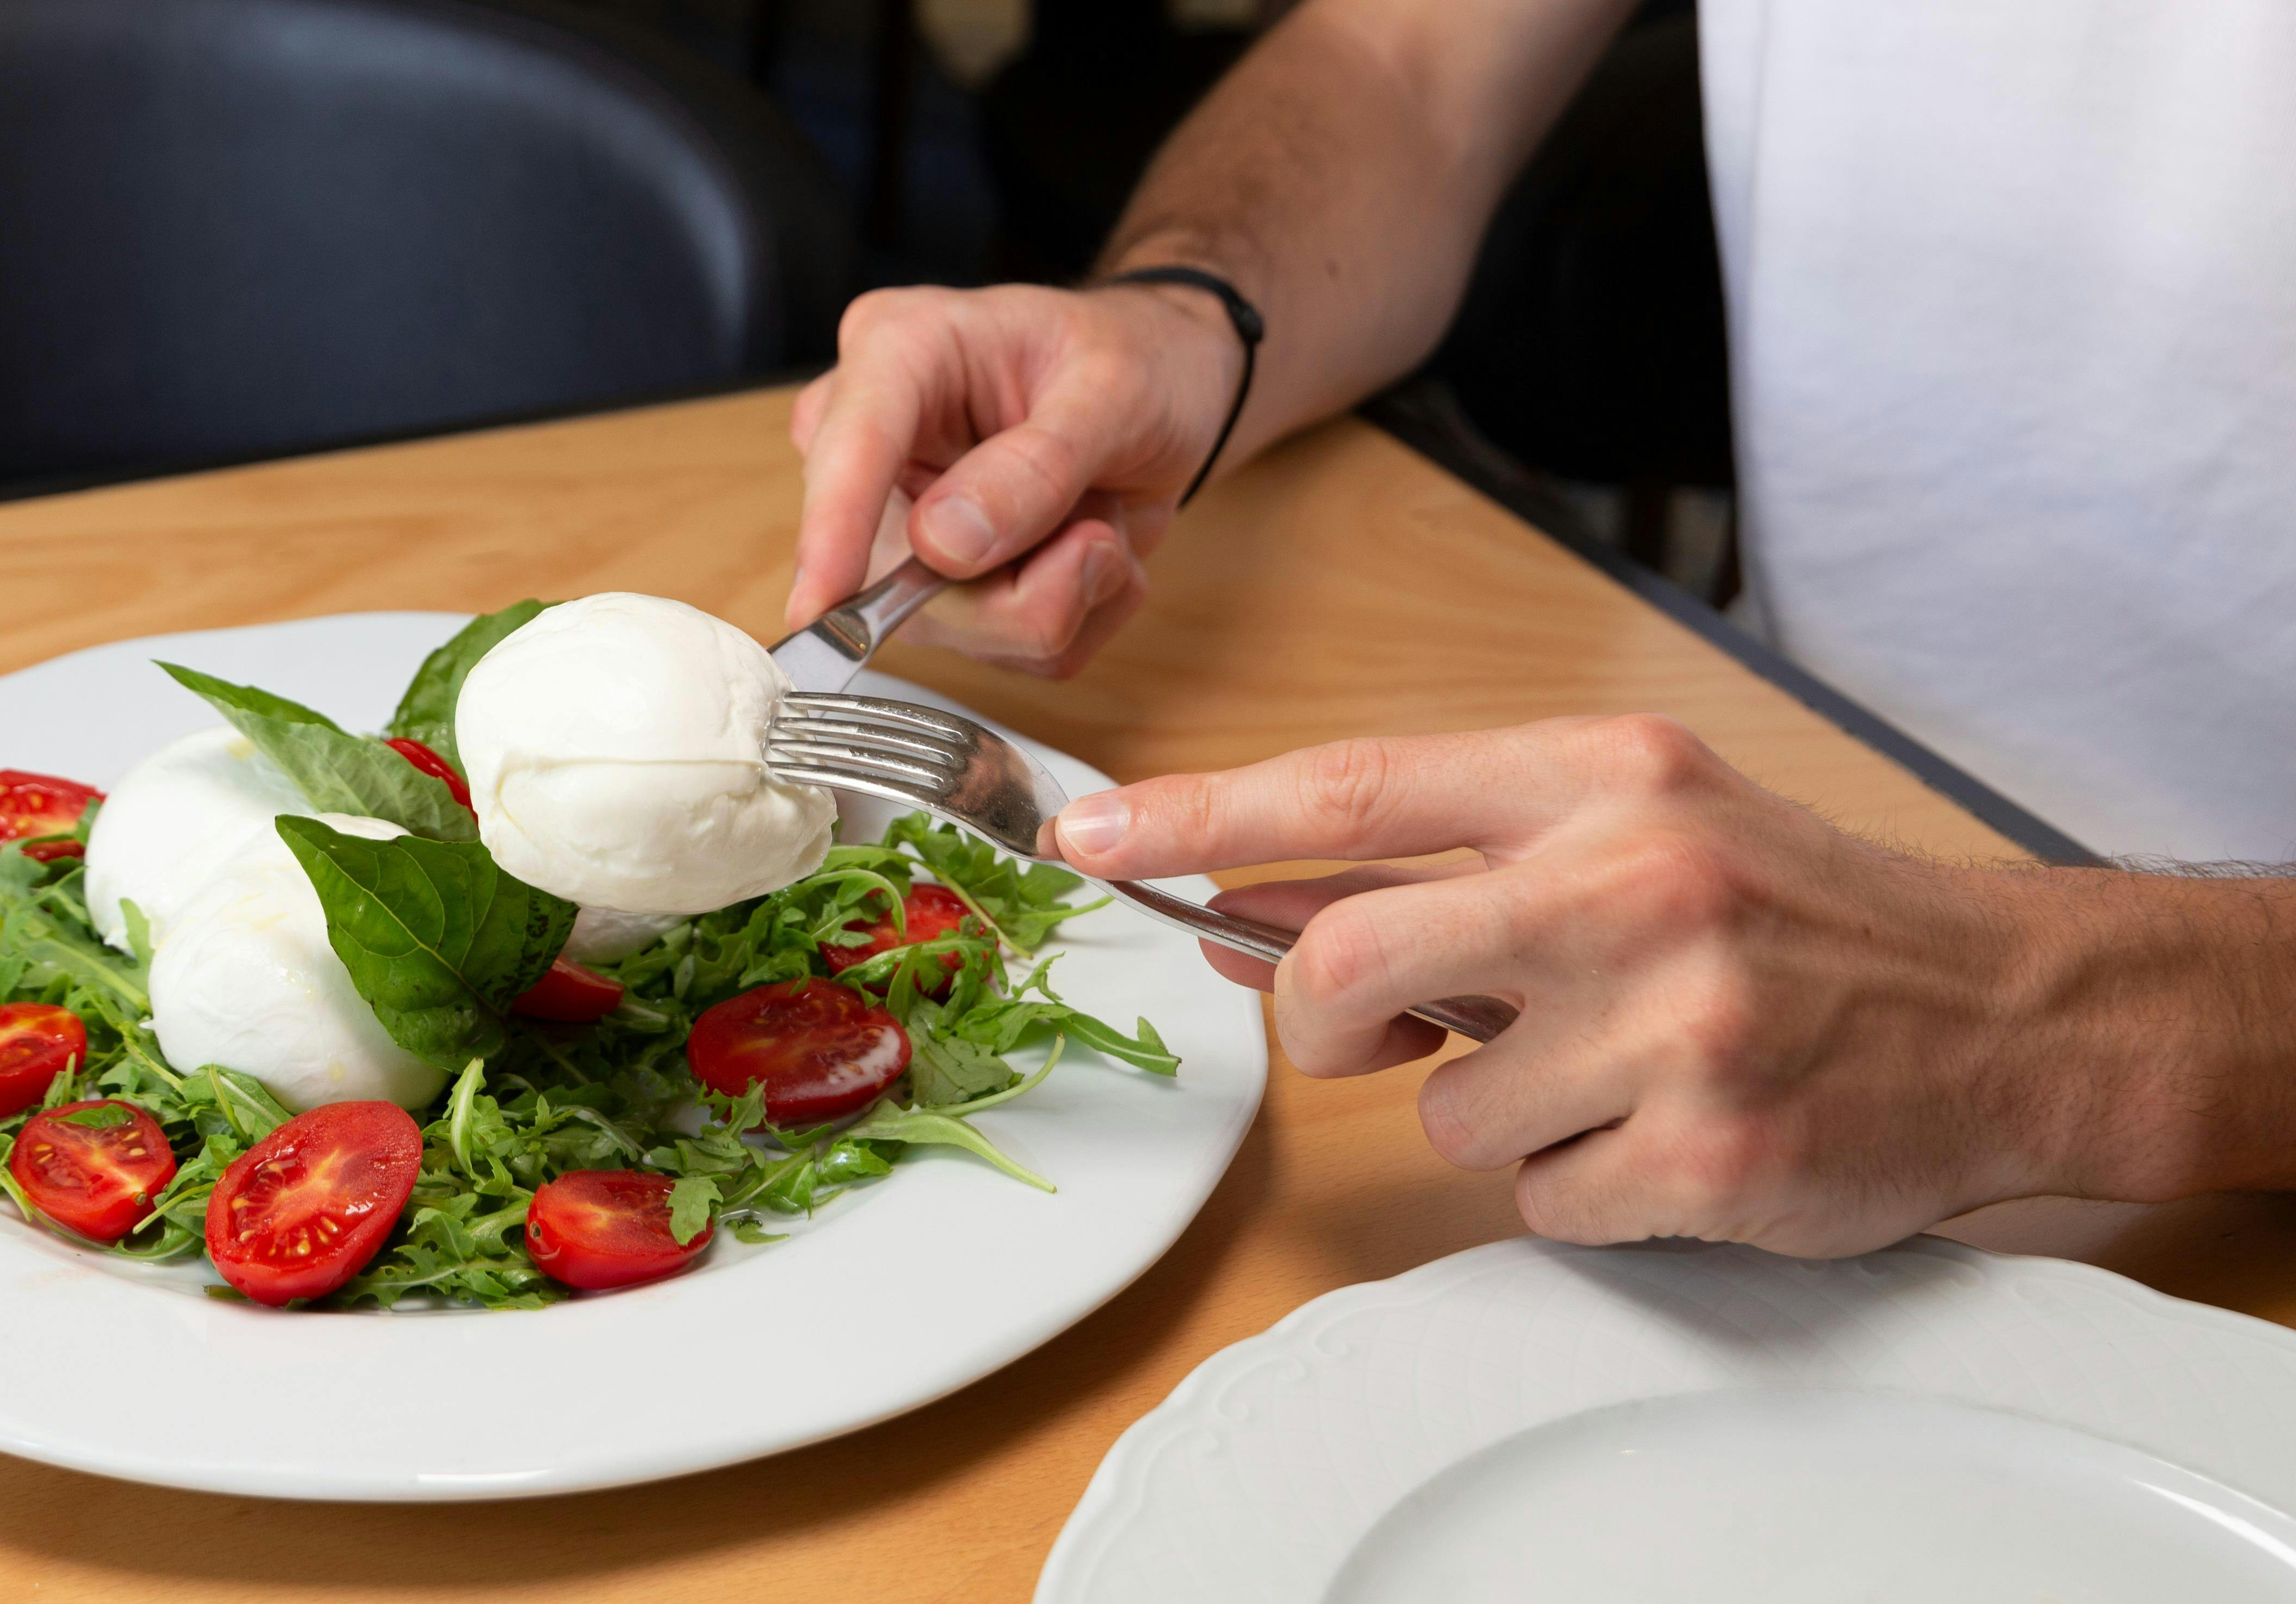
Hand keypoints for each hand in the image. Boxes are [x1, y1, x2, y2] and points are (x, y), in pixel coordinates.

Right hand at [786, 282, 1242, 676]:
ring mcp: (905, 526)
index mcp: (899, 351)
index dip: (830, 532)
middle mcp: (880, 446)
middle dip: (1016, 587)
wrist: (1172, 388)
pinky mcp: (945, 589)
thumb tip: (943, 545)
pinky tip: (1088, 549)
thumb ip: (1038, 464)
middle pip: (893, 571)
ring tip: (1099, 521)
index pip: (847, 450)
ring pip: (955, 627)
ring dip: (1060, 596)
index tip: (816, 606)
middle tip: (1100, 535)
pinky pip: (1007, 653)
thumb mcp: (1115, 391)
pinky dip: (1074, 616)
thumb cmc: (1136, 359)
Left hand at [1049, 715, 2276, 1256]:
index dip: (1196, 815)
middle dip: (1319, 1018)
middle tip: (1371, 1031)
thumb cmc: (1792, 913)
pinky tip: (1665, 1131)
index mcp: (1598, 778)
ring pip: (1441, 1106)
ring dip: (1497, 1108)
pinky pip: (1538, 1197)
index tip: (1090, 838)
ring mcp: (1671, 1020)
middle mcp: (1629, 881)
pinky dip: (1580, 1182)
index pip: (1346, 785)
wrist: (2005, 1011)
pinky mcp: (1708, 1147)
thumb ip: (1444, 859)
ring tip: (1607, 1068)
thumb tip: (1250, 902)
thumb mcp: (1629, 826)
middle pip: (1343, 959)